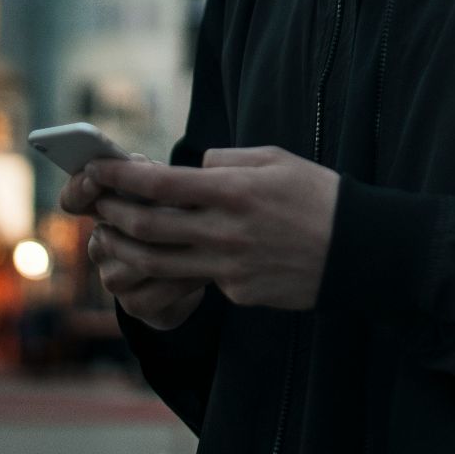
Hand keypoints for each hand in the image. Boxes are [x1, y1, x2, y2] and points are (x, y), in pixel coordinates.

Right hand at [58, 157, 207, 329]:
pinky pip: (154, 291)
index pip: (73, 199)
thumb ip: (149, 176)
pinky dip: (183, 279)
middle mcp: (101, 245)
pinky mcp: (134, 304)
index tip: (95, 179)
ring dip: (171, 252)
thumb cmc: (181, 216)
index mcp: (103, 210)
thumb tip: (140, 166)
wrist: (199, 271)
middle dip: (147, 219)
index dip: (79, 189)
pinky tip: (204, 270)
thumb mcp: (169, 190)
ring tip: (202, 240)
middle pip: (110, 233)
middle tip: (181, 209)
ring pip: (135, 262)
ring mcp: (113, 277)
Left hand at [80, 146, 339, 309]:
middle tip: (97, 204)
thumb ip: (228, 161)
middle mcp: (225, 232)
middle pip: (147, 227)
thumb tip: (195, 169)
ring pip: (158, 263)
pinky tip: (178, 256)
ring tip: (112, 238)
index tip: (96, 169)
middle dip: (112, 213)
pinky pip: (198, 279)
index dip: (119, 177)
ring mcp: (229, 268)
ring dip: (126, 250)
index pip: (159, 184)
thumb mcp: (276, 160)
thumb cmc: (318, 196)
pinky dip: (181, 267)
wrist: (359, 251)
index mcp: (233, 191)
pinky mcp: (238, 293)